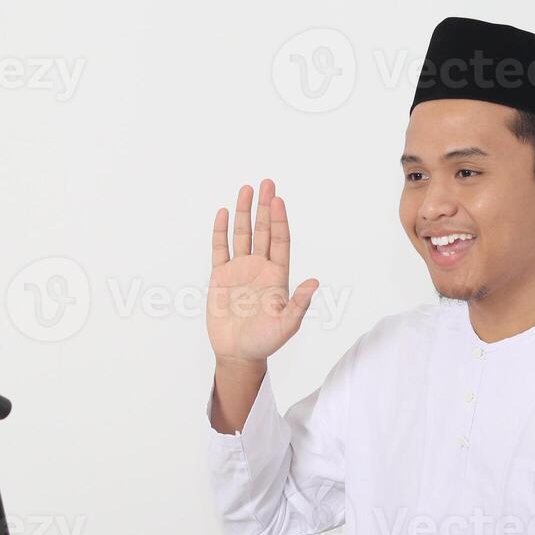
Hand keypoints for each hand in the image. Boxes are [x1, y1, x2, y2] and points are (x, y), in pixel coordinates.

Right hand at [208, 179, 319, 364]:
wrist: (238, 352)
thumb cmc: (265, 341)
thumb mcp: (286, 325)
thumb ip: (298, 303)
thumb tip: (314, 282)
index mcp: (277, 276)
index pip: (279, 241)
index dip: (279, 220)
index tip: (278, 200)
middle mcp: (260, 267)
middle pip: (263, 231)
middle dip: (264, 207)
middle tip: (267, 183)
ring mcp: (240, 270)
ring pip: (242, 235)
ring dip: (244, 212)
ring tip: (246, 189)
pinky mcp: (221, 277)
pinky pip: (220, 249)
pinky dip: (221, 231)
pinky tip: (224, 213)